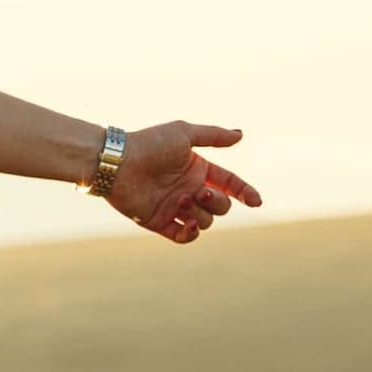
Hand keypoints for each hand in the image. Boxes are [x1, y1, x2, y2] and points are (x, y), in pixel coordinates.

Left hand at [108, 122, 262, 244]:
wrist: (115, 162)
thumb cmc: (148, 144)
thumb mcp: (184, 134)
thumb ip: (213, 136)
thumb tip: (240, 134)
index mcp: (198, 170)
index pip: (231, 184)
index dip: (246, 193)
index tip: (256, 201)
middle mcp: (189, 189)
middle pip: (221, 206)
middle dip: (217, 201)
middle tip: (199, 191)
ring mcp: (174, 207)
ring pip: (205, 221)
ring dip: (199, 213)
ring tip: (180, 200)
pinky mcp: (158, 221)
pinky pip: (184, 237)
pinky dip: (190, 233)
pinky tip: (187, 224)